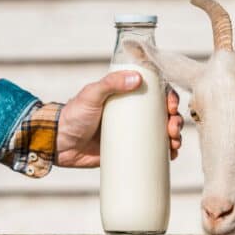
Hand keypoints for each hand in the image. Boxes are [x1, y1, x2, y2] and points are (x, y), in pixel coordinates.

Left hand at [55, 71, 183, 167]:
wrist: (59, 143)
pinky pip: (154, 150)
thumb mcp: (91, 95)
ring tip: (174, 145)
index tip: (171, 106)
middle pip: (165, 114)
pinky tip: (172, 155)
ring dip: (175, 137)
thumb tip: (137, 79)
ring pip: (163, 132)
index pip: (156, 92)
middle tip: (173, 130)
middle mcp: (134, 113)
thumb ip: (110, 83)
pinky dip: (166, 152)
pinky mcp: (131, 149)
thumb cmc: (73, 115)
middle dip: (175, 121)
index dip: (170, 98)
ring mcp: (134, 132)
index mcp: (127, 95)